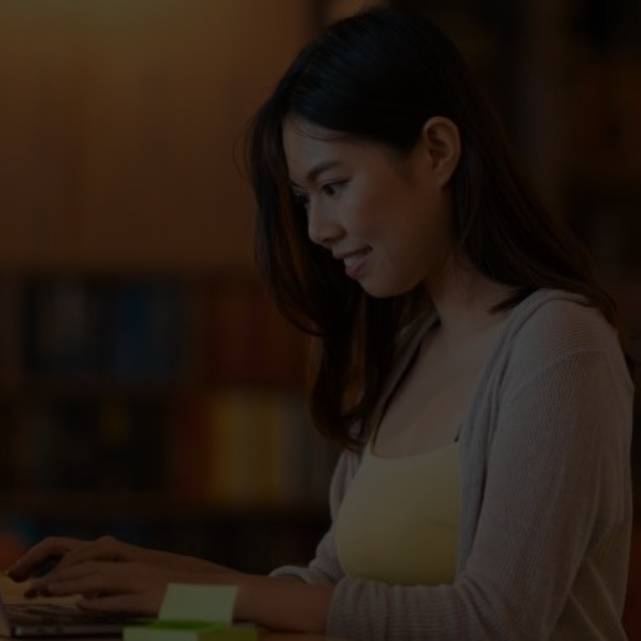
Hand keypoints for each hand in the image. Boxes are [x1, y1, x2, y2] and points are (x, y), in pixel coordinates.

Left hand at [7, 535, 243, 615]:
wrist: (220, 593)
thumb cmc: (185, 592)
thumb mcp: (151, 583)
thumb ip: (121, 587)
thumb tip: (88, 596)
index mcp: (134, 561)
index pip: (91, 554)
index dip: (63, 564)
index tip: (37, 577)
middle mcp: (136, 566)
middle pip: (90, 563)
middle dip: (57, 574)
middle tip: (30, 587)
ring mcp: (144, 581)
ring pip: (100, 577)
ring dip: (70, 584)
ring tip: (44, 593)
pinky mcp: (153, 599)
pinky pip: (121, 599)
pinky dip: (99, 601)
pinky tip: (81, 605)